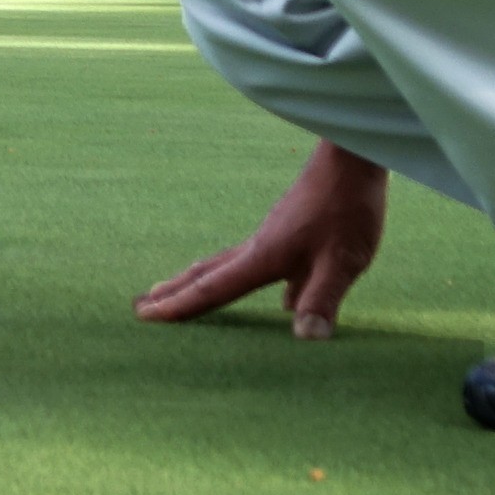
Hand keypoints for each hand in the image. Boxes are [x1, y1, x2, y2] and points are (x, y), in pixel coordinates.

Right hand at [134, 141, 390, 339]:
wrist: (351, 157)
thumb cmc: (347, 207)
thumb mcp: (343, 260)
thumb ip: (322, 298)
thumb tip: (303, 337)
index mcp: (264, 257)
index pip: (213, 288)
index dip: (180, 305)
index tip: (145, 315)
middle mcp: (259, 246)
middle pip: (207, 272)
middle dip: (175, 291)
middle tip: (143, 304)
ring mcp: (271, 234)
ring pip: (224, 262)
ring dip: (198, 279)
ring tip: (176, 289)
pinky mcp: (287, 228)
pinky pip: (249, 258)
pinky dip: (233, 273)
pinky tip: (268, 288)